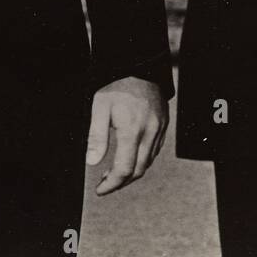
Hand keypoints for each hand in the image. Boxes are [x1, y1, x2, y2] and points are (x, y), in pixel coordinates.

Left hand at [86, 76, 168, 194]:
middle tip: (105, 183)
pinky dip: (142, 159)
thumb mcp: (100, 107)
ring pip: (148, 162)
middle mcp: (150, 133)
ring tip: (114, 172)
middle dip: (121, 182)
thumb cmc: (117, 85)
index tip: (100, 190)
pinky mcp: (164, 126)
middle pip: (139, 170)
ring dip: (132, 172)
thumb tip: (92, 162)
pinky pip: (155, 151)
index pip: (124, 169)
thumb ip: (96, 136)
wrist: (141, 66)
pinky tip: (130, 156)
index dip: (112, 184)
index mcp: (132, 130)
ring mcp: (159, 130)